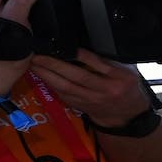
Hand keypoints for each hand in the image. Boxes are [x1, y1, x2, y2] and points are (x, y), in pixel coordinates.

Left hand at [30, 48, 148, 128]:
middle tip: (38, 55)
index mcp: (119, 78)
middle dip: (55, 65)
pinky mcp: (81, 106)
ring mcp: (91, 100)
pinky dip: (50, 84)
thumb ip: (109, 61)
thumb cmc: (127, 87)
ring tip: (34, 64)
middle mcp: (105, 90)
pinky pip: (63, 94)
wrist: (127, 115)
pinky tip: (41, 75)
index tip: (63, 46)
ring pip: (66, 87)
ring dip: (47, 75)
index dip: (79, 55)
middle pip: (77, 76)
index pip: (97, 63)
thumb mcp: (127, 71)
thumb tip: (84, 46)